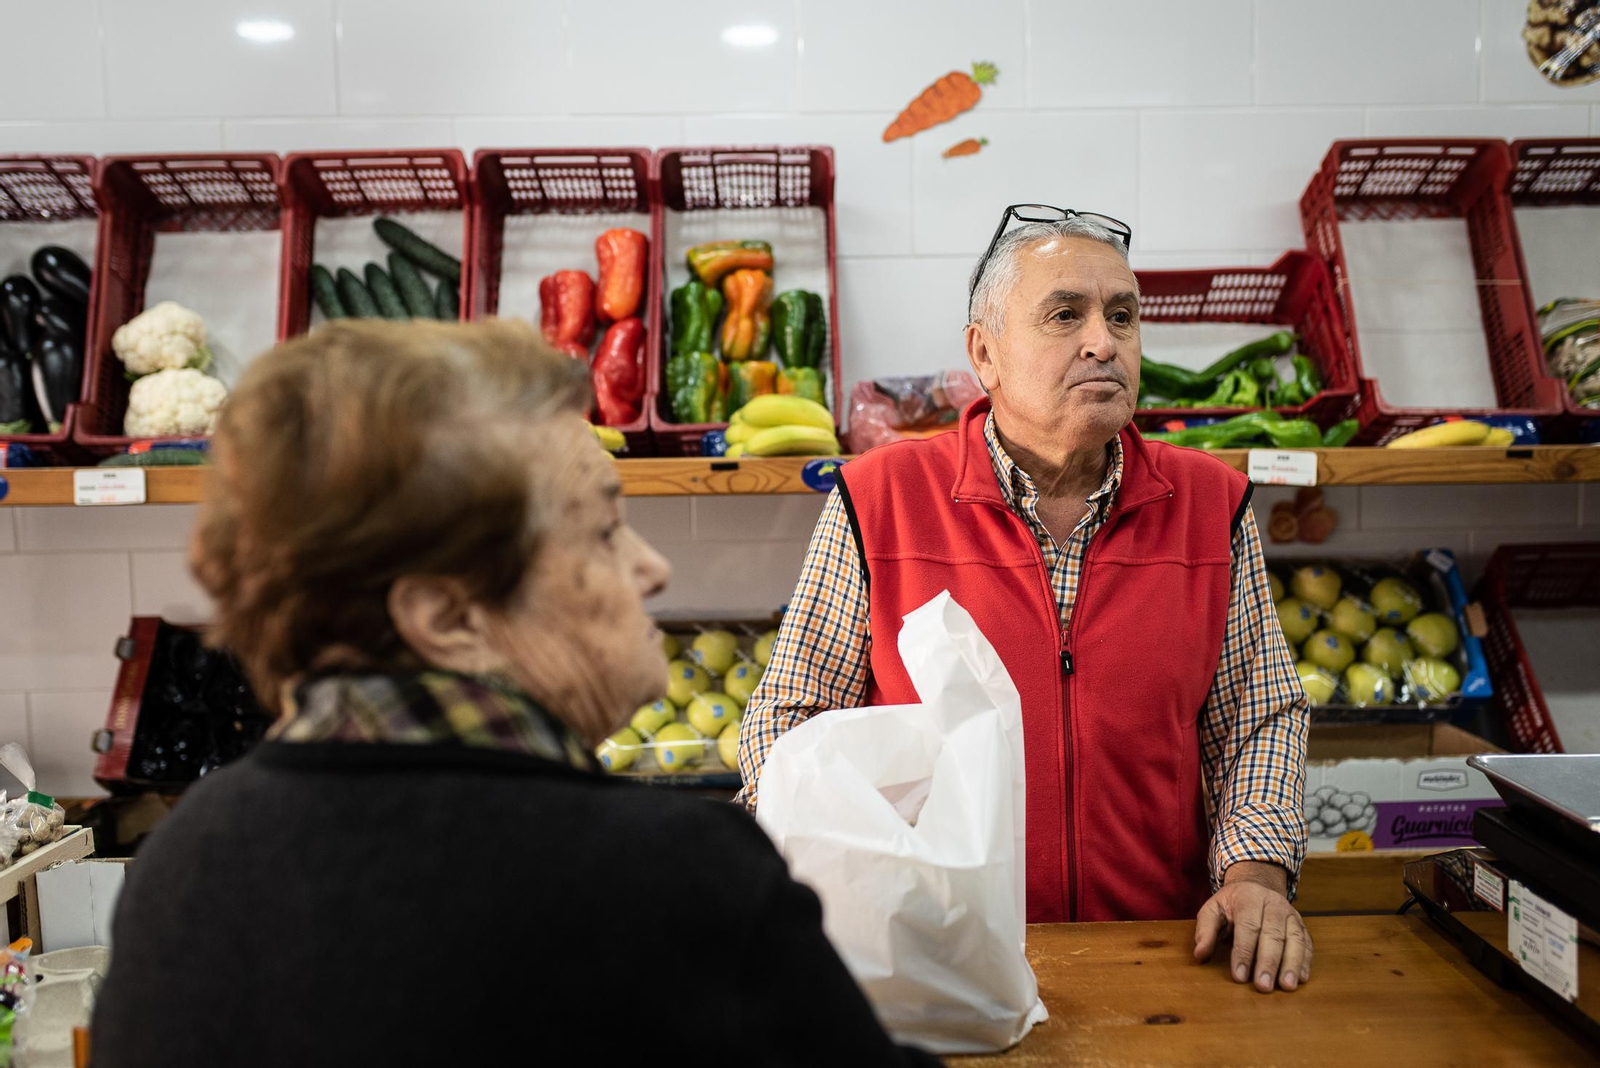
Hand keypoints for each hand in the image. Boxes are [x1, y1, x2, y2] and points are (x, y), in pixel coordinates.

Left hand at [1193, 861, 1311, 991]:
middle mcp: (1274, 904)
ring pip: (1295, 939)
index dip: (1244, 952)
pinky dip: (1305, 961)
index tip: (1239, 976)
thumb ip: (1205, 931)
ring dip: (1292, 964)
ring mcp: (1291, 914)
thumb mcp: (1212, 910)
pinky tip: (1301, 978)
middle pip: (1273, 934)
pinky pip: (1307, 943)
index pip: (1248, 926)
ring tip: (1286, 986)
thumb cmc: (1231, 904)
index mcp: (1249, 897)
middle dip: (1268, 962)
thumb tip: (1200, 954)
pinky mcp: (1302, 926)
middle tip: (1263, 986)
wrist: (1255, 886)